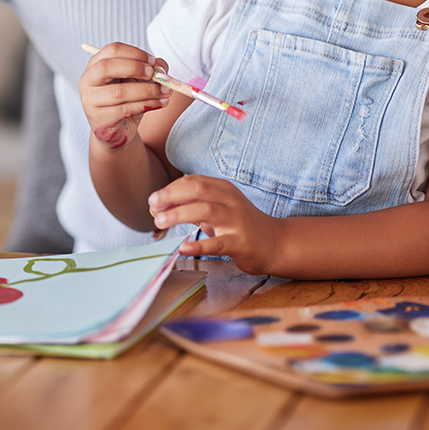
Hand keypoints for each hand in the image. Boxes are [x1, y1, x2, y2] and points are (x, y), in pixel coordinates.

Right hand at [79, 42, 169, 150]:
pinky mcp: (100, 119)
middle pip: (107, 67)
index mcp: (95, 65)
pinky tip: (160, 103)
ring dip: (148, 90)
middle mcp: (88, 81)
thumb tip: (160, 68)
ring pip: (119, 92)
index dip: (135, 53)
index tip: (152, 61)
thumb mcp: (138, 80)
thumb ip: (150, 69)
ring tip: (166, 91)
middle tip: (154, 74)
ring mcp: (90, 101)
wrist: (119, 129)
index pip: (112, 50)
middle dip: (135, 68)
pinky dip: (147, 104)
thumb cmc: (127, 99)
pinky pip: (125, 109)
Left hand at [147, 175, 275, 273]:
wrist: (275, 243)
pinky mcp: (239, 243)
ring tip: (160, 222)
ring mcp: (236, 221)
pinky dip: (198, 245)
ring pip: (205, 211)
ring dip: (178, 215)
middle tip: (153, 206)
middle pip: (198, 190)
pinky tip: (182, 248)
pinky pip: (217, 243)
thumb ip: (195, 205)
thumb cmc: (242, 225)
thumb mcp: (220, 209)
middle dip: (171, 195)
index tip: (154, 199)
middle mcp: (230, 201)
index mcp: (224, 189)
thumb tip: (163, 206)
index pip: (193, 181)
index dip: (171, 188)